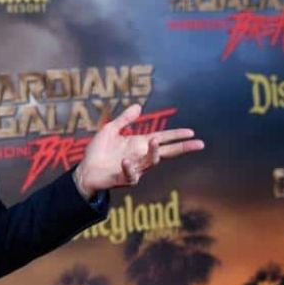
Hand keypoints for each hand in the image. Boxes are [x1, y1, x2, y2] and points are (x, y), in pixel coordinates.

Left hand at [74, 104, 204, 196]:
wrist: (85, 170)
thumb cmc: (98, 152)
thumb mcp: (110, 130)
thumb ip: (124, 120)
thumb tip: (138, 106)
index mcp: (139, 144)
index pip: (163, 139)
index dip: (176, 135)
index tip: (192, 132)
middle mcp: (140, 157)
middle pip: (166, 152)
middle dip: (182, 148)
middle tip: (198, 144)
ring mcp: (134, 168)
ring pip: (151, 162)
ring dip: (154, 152)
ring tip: (155, 140)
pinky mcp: (123, 179)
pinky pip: (131, 175)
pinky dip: (129, 168)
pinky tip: (126, 160)